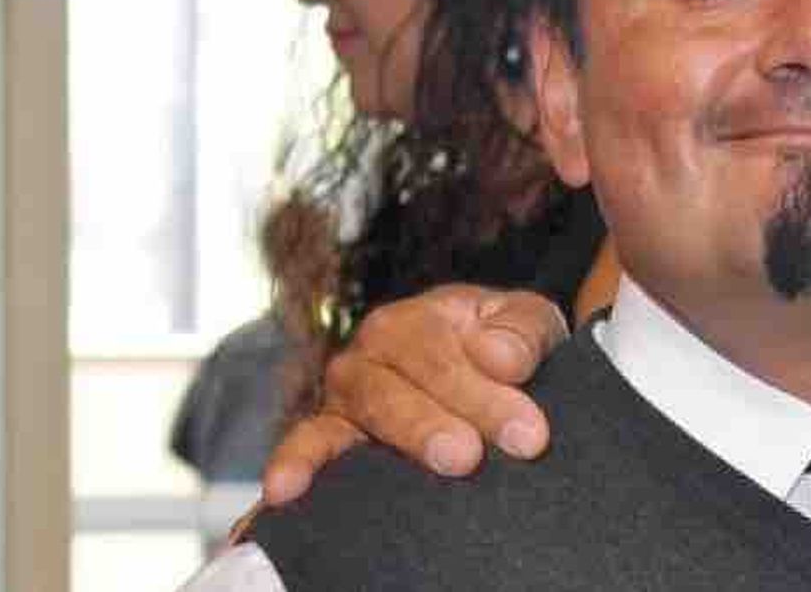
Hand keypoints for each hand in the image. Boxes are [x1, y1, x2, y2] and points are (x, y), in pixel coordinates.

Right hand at [260, 283, 567, 504]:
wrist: (487, 366)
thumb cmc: (505, 343)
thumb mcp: (528, 321)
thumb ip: (521, 331)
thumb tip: (497, 357)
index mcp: (416, 319)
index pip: (440, 356)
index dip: (482, 395)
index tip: (528, 434)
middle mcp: (371, 354)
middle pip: (392, 390)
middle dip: (431, 425)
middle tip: (469, 457)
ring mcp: (346, 397)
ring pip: (354, 417)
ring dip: (396, 442)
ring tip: (428, 466)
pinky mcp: (330, 437)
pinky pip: (305, 446)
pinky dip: (292, 464)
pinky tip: (282, 491)